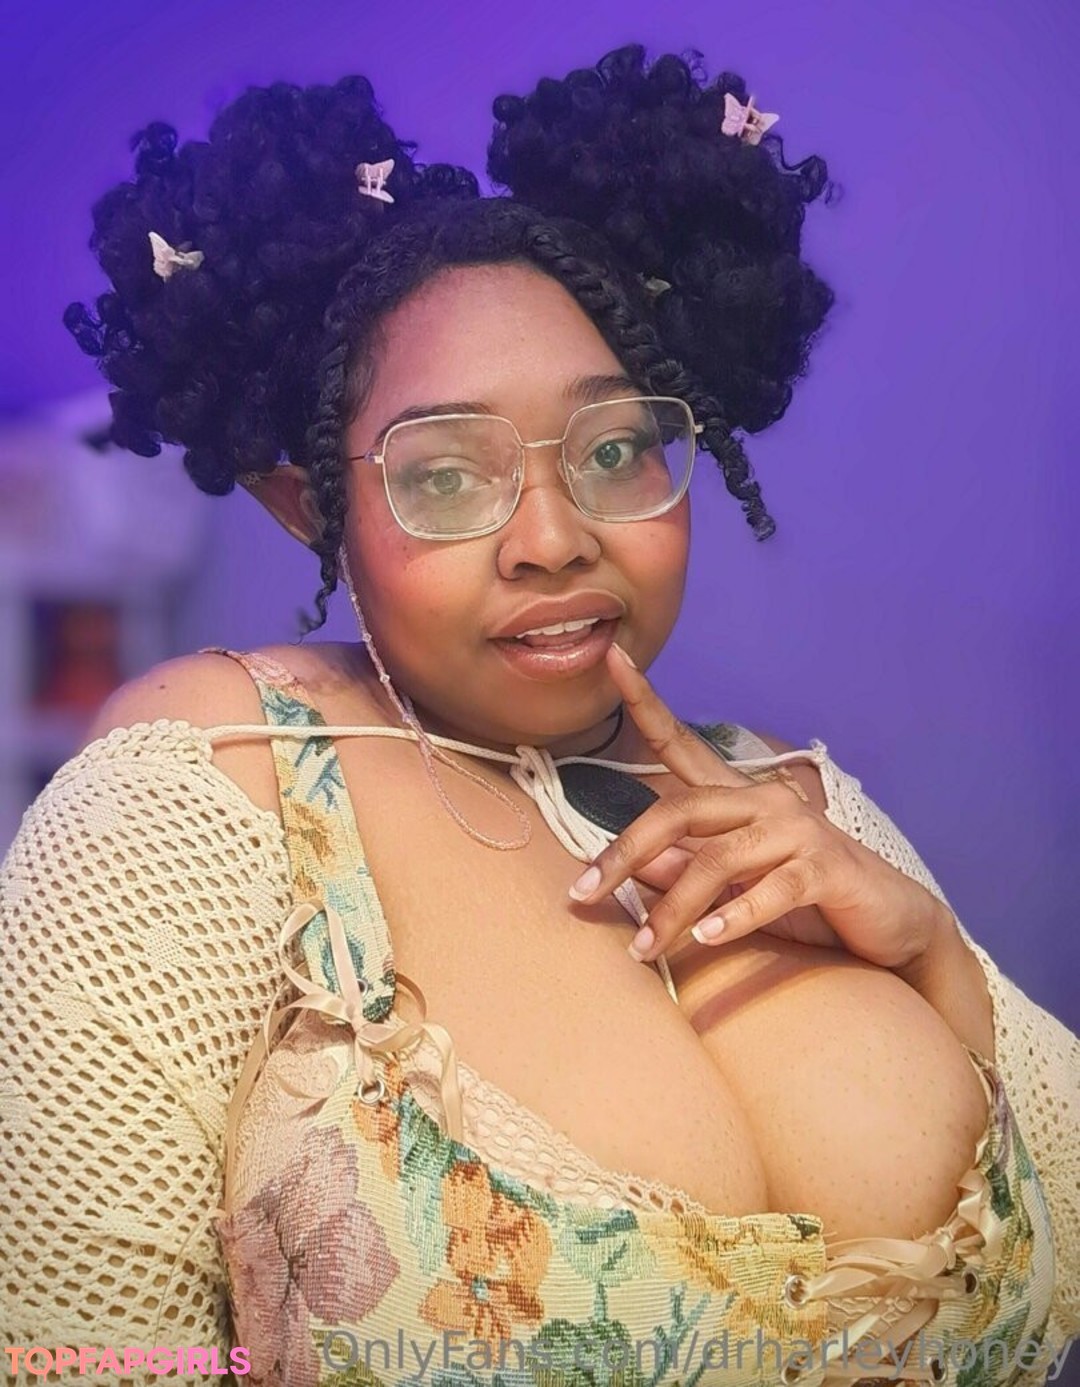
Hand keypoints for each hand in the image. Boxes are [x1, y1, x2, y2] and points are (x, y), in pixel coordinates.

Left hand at [568, 643, 948, 970]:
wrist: (892, 925)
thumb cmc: (805, 905)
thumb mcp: (732, 890)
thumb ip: (683, 873)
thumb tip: (633, 868)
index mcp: (738, 798)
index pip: (680, 743)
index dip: (645, 701)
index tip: (612, 658)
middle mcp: (765, 801)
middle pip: (679, 810)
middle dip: (625, 852)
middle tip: (582, 894)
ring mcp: (799, 831)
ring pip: (716, 860)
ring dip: (673, 907)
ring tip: (644, 947)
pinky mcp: (827, 868)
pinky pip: (772, 889)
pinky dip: (735, 914)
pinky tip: (706, 938)